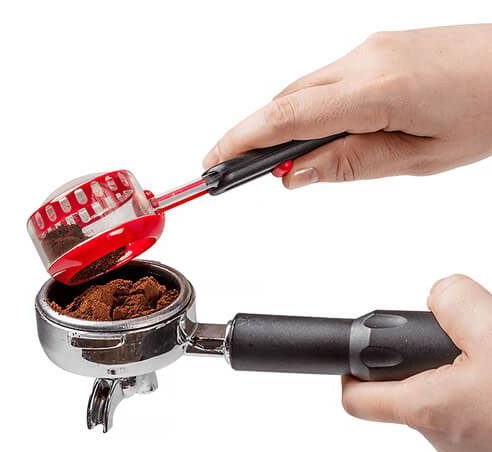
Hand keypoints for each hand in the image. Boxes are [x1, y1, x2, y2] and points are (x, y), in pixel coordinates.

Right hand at [203, 25, 491, 188]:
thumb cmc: (485, 111)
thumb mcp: (416, 157)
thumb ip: (349, 163)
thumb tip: (296, 174)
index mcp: (376, 90)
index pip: (286, 116)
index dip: (241, 139)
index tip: (214, 162)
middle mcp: (364, 60)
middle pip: (286, 100)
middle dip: (255, 136)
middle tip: (242, 172)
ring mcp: (369, 49)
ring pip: (304, 91)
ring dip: (285, 126)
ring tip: (290, 162)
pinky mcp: (375, 50)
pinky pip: (326, 82)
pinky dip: (310, 111)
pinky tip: (318, 133)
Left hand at [342, 274, 491, 451]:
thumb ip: (455, 302)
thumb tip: (440, 295)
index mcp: (429, 410)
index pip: (357, 399)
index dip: (349, 371)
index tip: (354, 351)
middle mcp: (444, 437)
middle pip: (405, 391)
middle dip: (422, 358)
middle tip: (453, 335)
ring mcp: (474, 447)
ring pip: (444, 398)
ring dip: (459, 369)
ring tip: (488, 351)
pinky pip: (475, 409)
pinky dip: (482, 385)